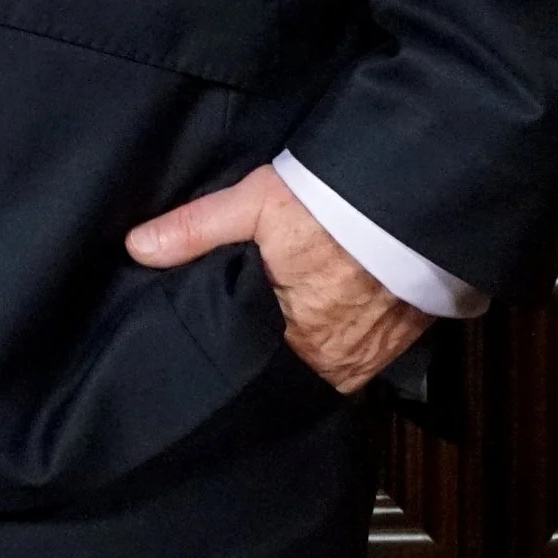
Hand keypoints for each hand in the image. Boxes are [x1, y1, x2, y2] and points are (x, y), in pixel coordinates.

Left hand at [125, 161, 430, 394]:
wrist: (420, 194)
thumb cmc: (333, 203)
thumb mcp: (254, 205)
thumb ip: (194, 231)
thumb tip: (136, 249)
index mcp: (296, 343)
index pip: (253, 362)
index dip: (238, 347)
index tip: (222, 332)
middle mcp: (338, 363)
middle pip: (292, 364)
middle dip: (274, 345)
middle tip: (257, 315)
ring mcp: (376, 355)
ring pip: (329, 359)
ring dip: (314, 339)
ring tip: (296, 309)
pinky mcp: (407, 338)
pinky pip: (366, 348)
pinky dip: (350, 331)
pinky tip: (337, 306)